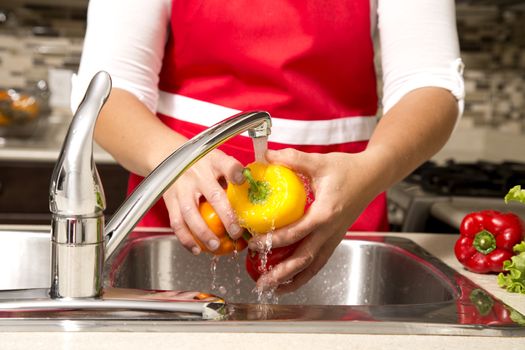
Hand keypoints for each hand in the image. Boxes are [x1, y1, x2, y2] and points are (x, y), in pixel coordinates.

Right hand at [162, 149, 244, 254]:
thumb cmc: (202, 162)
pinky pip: (176, 222)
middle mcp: (198, 174)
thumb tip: (255, 196)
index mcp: (214, 161)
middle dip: (226, 216)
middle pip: (213, 195)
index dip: (235, 173)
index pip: (227, 165)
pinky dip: (186, 238)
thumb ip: (233, 176)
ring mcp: (182, 187)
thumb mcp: (218, 160)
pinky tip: (197, 249)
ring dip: (203, 232)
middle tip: (236, 232)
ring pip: (190, 213)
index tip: (242, 181)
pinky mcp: (171, 200)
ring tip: (215, 245)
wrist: (168, 156)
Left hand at [249, 148, 381, 292]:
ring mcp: (334, 237)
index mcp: (325, 212)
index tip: (254, 243)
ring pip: (313, 266)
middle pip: (304, 259)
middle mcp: (331, 230)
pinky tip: (290, 280)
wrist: (372, 176)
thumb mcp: (319, 161)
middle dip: (281, 272)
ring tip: (272, 288)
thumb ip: (292, 159)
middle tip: (261, 280)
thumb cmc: (348, 169)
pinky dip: (304, 274)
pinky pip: (319, 262)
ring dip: (293, 280)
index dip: (274, 241)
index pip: (297, 232)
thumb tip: (265, 155)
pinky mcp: (335, 239)